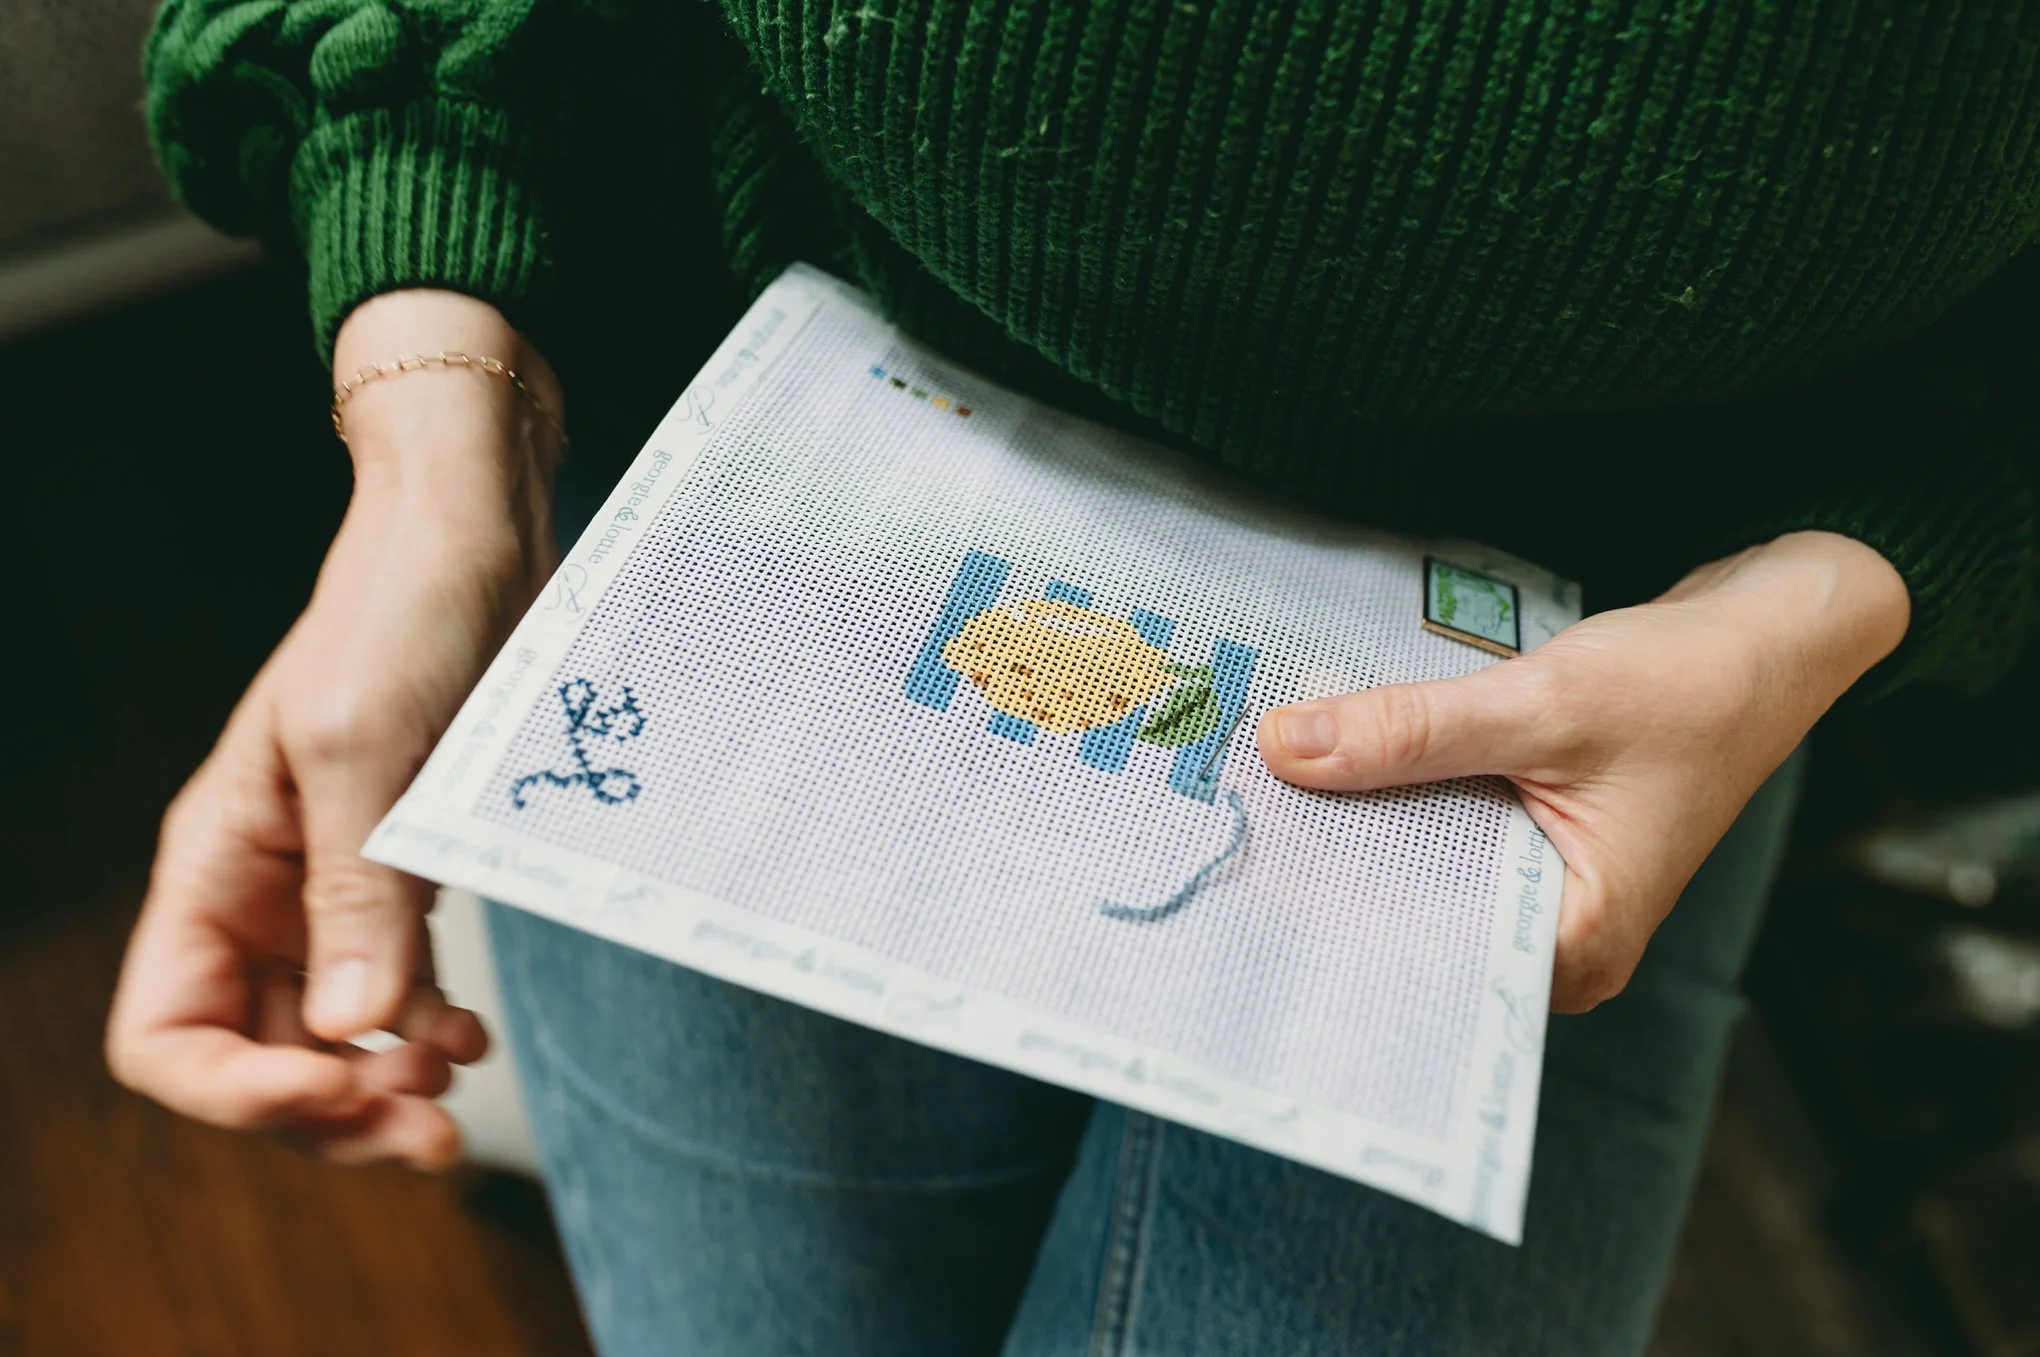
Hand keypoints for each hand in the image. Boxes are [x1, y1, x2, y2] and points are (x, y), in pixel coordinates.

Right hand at [107, 290, 563, 1165]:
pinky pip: (397, 996)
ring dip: (385, 1087)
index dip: (236, 1092)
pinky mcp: (406, 879)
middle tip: (429, 1125)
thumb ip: (358, 889)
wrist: (480, 542)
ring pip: (332, 1043)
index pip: (167, 1032)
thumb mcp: (365, 747)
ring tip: (455, 1086)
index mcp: (218, 866)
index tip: (339, 1087)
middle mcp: (266, 895)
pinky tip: (470, 1034)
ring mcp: (336, 892)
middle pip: (257, 1061)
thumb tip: (356, 1027)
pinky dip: (426, 1033)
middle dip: (332, 1113)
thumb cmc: (402, 614)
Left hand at [1256, 532, 1909, 1012]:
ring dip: (1358, 824)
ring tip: (1257, 798)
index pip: (1425, 954)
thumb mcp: (1538, 705)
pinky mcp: (1531, 840)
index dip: (1333, 915)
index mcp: (1575, 943)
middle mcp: (1560, 939)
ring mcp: (1546, 890)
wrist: (1768, 636)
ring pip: (1422, 868)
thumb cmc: (1689, 685)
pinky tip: (1329, 766)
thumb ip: (1410, 731)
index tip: (1243, 877)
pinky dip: (1396, 796)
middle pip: (1414, 916)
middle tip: (1227, 829)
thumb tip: (1286, 746)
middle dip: (1334, 867)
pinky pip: (1442, 829)